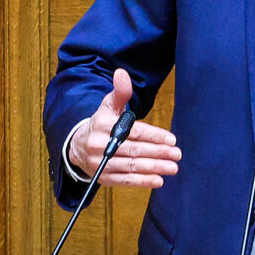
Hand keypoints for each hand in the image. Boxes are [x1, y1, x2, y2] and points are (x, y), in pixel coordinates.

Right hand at [68, 68, 180, 187]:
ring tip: (172, 168)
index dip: (154, 135)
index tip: (172, 139)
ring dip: (154, 168)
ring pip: (131, 166)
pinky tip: (158, 181)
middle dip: (158, 153)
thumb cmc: (101, 124)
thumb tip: (122, 73)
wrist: (77, 146)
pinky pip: (124, 180)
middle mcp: (100, 145)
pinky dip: (142, 181)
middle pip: (134, 150)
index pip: (133, 131)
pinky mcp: (102, 178)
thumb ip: (120, 92)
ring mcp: (100, 163)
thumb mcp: (108, 106)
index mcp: (103, 125)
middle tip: (177, 154)